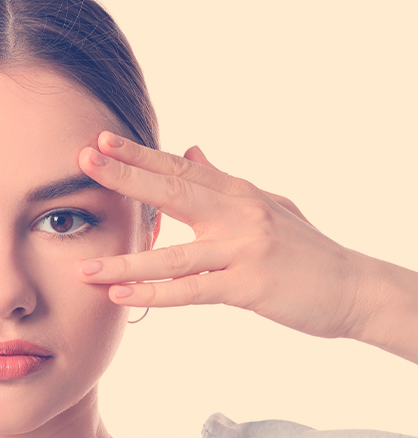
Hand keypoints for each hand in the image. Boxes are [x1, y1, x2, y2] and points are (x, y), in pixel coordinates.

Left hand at [76, 131, 369, 339]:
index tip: (101, 141)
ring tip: (84, 267)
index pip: (180, 168)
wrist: (354, 287)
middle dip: (125, 177)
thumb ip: (223, 181)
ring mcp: (244, 248)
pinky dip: (154, 294)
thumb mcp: (265, 203)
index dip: (140, 155)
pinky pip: (191, 291)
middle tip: (84, 162)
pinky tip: (121, 296)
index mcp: (237, 193)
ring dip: (124, 261)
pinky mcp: (249, 286)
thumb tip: (191, 150)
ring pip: (173, 255)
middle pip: (173, 191)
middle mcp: (238, 212)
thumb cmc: (304, 249)